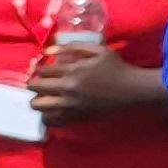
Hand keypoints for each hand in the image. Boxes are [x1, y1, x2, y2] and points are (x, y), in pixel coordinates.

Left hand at [25, 44, 157, 120]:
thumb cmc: (117, 68)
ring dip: (38, 99)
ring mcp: (70, 105)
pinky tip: (52, 111)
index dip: (39, 68)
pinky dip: (47, 116)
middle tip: (42, 82)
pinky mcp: (76, 118)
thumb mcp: (98, 50)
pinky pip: (51, 121)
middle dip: (35, 83)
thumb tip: (47, 51)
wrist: (133, 90)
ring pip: (38, 105)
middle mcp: (67, 89)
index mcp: (72, 70)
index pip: (42, 70)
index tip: (44, 69)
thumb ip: (72, 47)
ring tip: (45, 97)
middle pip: (35, 87)